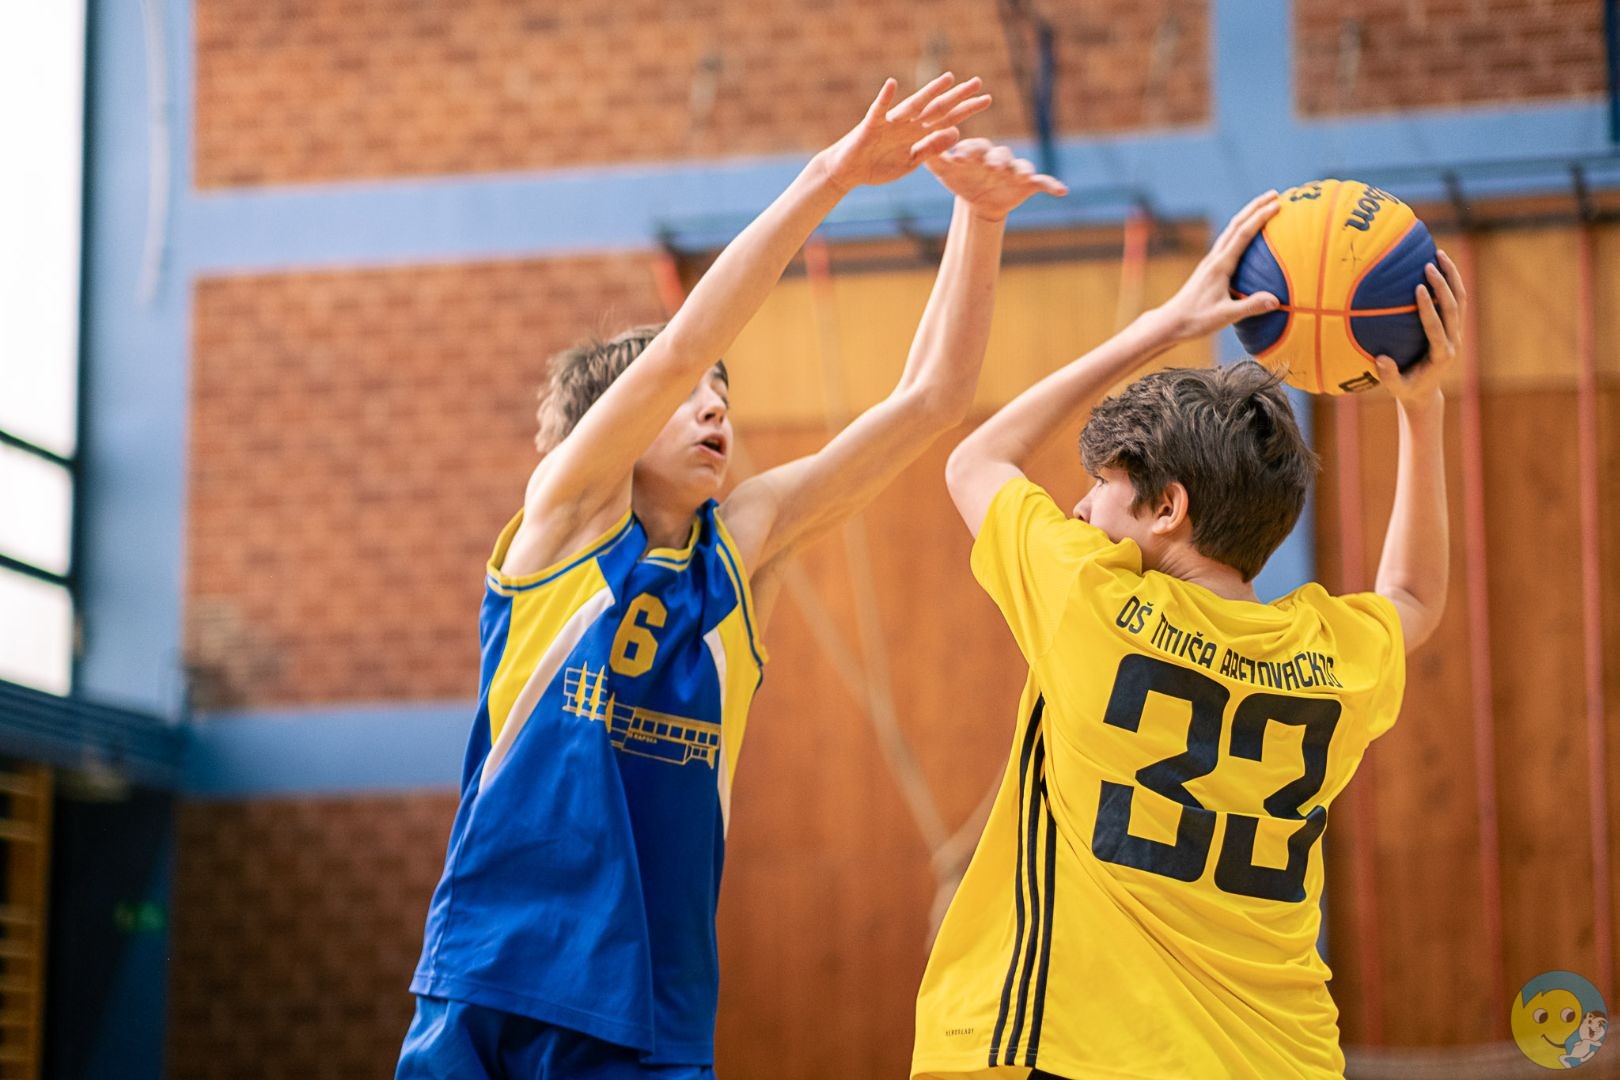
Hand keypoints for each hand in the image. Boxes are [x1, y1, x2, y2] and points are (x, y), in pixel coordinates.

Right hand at [820, 73, 991, 192]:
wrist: (848, 172)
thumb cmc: (877, 166)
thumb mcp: (910, 163)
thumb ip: (932, 149)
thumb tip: (956, 133)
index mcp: (918, 134)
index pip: (947, 118)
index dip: (966, 109)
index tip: (986, 99)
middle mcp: (907, 124)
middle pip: (936, 108)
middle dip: (956, 97)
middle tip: (978, 82)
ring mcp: (890, 123)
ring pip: (914, 106)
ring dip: (929, 92)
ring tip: (948, 79)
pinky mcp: (871, 125)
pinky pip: (879, 109)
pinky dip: (885, 98)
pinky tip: (893, 84)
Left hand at [926, 138, 1067, 220]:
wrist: (978, 198)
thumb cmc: (959, 178)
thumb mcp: (944, 171)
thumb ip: (932, 159)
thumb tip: (915, 147)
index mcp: (977, 151)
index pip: (974, 148)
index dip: (969, 152)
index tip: (961, 157)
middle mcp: (997, 157)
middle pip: (999, 155)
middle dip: (997, 160)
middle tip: (993, 166)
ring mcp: (1014, 169)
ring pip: (1020, 166)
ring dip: (1022, 170)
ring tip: (1023, 176)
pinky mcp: (1028, 182)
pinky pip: (1043, 182)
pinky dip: (1053, 185)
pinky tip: (1062, 191)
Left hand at [1152, 190, 1281, 341]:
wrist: (1170, 322)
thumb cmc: (1196, 320)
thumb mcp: (1225, 316)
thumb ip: (1250, 307)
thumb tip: (1276, 300)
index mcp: (1219, 266)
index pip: (1242, 234)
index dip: (1260, 218)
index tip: (1277, 204)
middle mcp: (1214, 259)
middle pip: (1236, 225)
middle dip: (1255, 207)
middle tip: (1275, 194)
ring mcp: (1210, 262)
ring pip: (1230, 231)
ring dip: (1247, 216)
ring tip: (1264, 206)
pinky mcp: (1209, 268)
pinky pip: (1227, 243)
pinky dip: (1240, 231)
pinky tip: (1248, 235)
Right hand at [1373, 250, 1464, 406]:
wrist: (1426, 391)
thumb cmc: (1407, 388)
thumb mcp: (1397, 387)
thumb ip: (1389, 375)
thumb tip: (1381, 359)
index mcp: (1441, 356)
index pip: (1436, 327)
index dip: (1429, 308)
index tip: (1419, 288)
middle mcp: (1453, 341)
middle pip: (1453, 308)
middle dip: (1443, 286)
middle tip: (1428, 265)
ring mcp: (1456, 332)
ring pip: (1461, 299)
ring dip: (1452, 276)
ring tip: (1439, 254)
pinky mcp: (1455, 326)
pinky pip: (1458, 300)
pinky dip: (1452, 281)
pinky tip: (1441, 264)